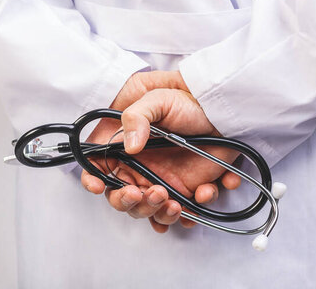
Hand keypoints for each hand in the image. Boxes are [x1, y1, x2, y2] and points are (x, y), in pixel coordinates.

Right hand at [81, 72, 239, 232]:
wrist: (223, 113)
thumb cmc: (187, 103)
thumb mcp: (157, 100)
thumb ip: (137, 117)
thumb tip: (129, 146)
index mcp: (125, 149)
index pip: (99, 168)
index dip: (93, 180)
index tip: (98, 186)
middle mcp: (139, 169)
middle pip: (121, 198)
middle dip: (128, 202)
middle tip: (143, 192)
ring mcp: (162, 182)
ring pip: (149, 211)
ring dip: (157, 213)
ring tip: (172, 202)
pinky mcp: (186, 191)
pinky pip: (181, 214)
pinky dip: (189, 214)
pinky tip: (201, 193)